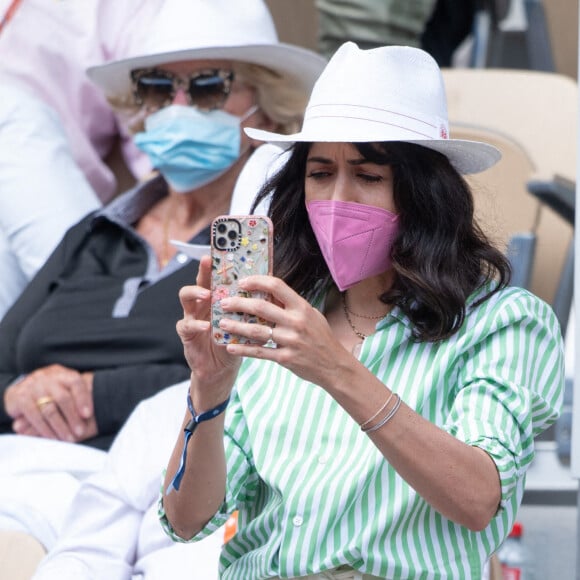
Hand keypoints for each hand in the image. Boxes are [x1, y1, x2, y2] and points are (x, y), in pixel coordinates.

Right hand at [5, 365, 95, 441]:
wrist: (19, 389)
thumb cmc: (48, 391)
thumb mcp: (63, 387)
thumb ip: (76, 395)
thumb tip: (91, 412)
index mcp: (61, 373)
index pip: (75, 382)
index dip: (83, 399)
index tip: (88, 415)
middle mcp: (47, 378)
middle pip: (63, 398)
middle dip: (72, 417)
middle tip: (80, 432)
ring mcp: (33, 387)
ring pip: (49, 409)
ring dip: (60, 427)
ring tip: (68, 438)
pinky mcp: (20, 398)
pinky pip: (34, 416)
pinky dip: (44, 429)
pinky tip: (52, 437)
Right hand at [176, 255, 240, 405]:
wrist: (222, 368)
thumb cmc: (235, 340)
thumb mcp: (246, 320)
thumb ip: (253, 304)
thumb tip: (273, 285)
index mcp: (216, 297)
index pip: (216, 275)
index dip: (219, 262)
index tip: (223, 250)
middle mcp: (202, 303)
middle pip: (198, 279)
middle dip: (202, 270)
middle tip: (208, 261)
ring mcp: (191, 316)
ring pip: (185, 297)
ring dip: (195, 292)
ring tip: (207, 294)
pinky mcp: (187, 334)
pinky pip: (186, 325)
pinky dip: (196, 324)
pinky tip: (206, 326)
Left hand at [217, 274, 346, 389]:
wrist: (334, 366)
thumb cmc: (322, 337)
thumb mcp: (312, 315)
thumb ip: (292, 306)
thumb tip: (269, 293)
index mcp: (302, 307)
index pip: (277, 286)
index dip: (257, 281)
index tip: (242, 282)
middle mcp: (295, 322)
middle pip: (261, 307)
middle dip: (239, 303)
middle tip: (224, 302)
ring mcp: (290, 341)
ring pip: (256, 331)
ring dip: (236, 326)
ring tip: (222, 323)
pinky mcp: (285, 358)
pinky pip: (259, 352)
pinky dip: (243, 349)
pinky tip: (230, 346)